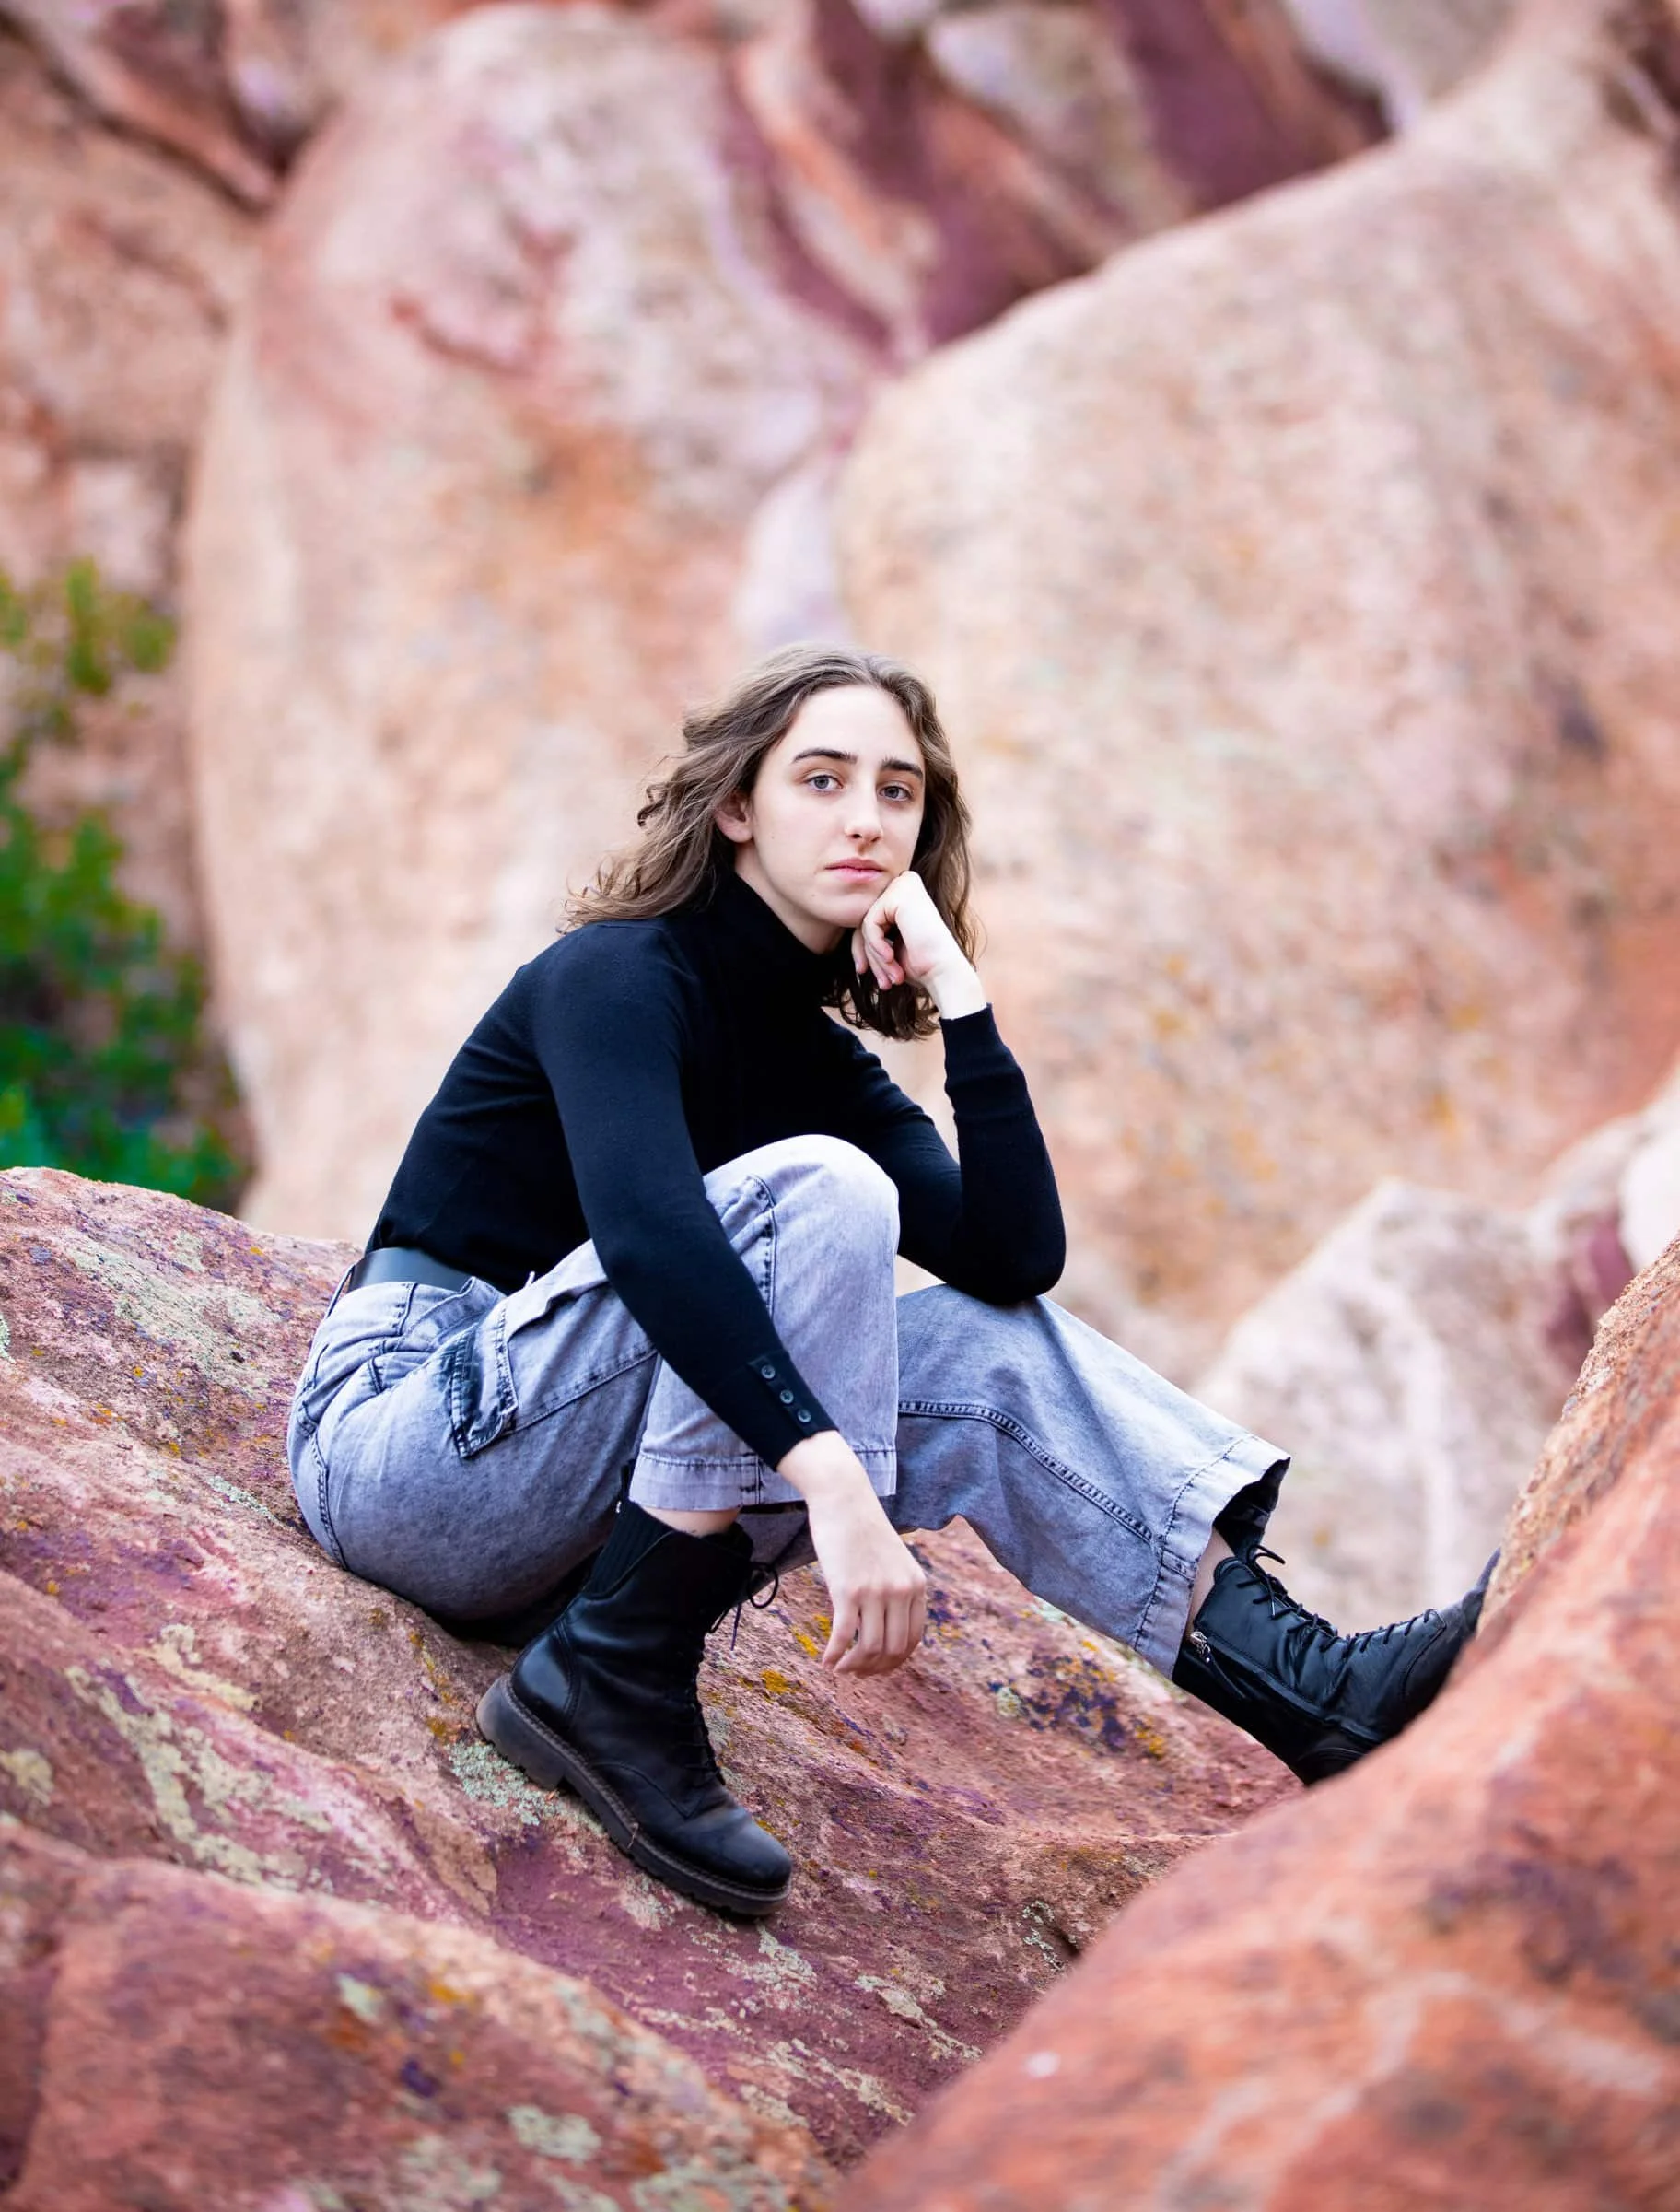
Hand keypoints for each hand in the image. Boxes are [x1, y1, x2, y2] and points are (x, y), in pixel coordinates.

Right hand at [776, 1431, 926, 1676]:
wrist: (843, 1497)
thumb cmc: (863, 1527)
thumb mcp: (893, 1559)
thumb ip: (897, 1589)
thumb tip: (887, 1627)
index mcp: (916, 1584)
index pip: (913, 1639)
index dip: (894, 1661)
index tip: (876, 1667)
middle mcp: (901, 1590)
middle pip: (893, 1649)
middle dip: (874, 1669)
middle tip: (855, 1673)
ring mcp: (876, 1591)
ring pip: (870, 1648)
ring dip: (854, 1666)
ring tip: (840, 1669)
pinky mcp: (848, 1590)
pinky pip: (844, 1636)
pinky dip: (835, 1655)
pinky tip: (826, 1662)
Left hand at [852, 871, 984, 1019]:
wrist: (943, 970)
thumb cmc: (922, 963)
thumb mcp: (890, 945)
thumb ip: (872, 932)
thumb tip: (850, 935)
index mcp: (905, 892)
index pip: (871, 918)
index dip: (865, 949)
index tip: (866, 973)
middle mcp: (905, 882)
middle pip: (866, 919)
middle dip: (868, 954)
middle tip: (881, 981)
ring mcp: (902, 885)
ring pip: (865, 923)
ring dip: (874, 955)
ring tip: (889, 976)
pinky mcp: (898, 894)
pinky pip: (869, 923)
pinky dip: (876, 946)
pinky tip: (891, 957)